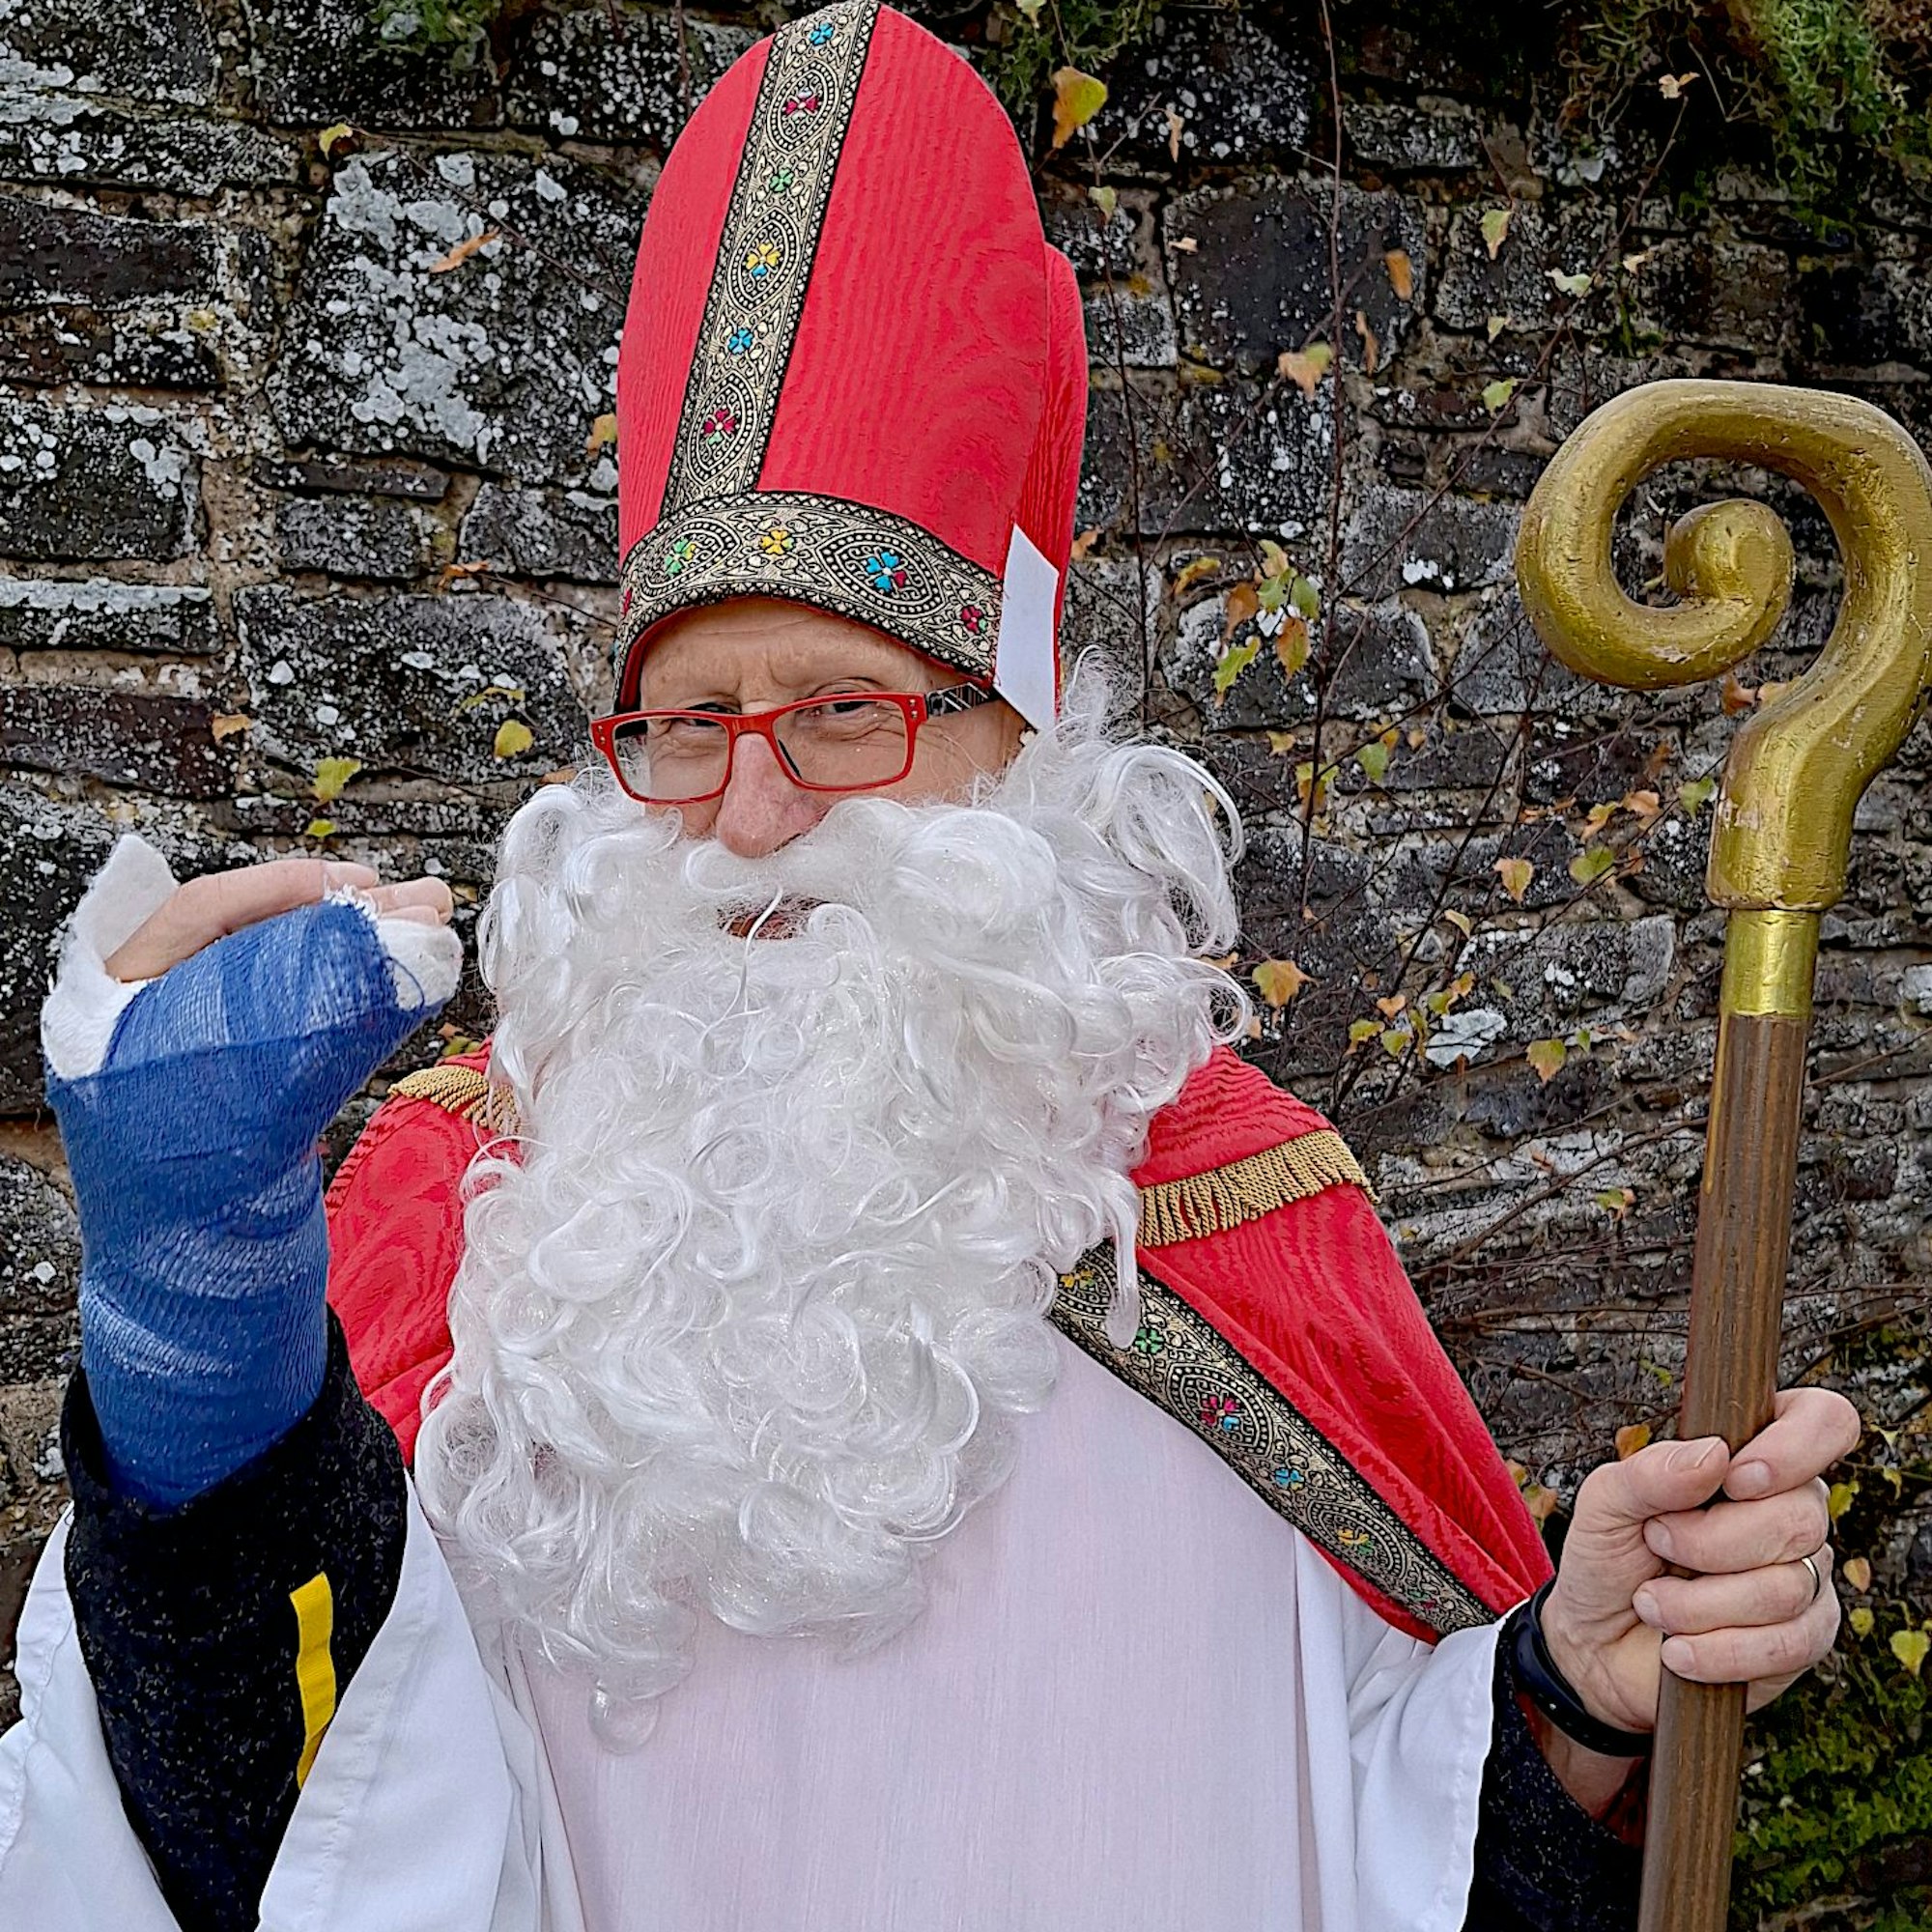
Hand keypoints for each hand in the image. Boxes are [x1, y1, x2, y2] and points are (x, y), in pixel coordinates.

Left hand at [45, 840, 462, 1502]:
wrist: (201, 1310)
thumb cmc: (195, 1224)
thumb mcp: (244, 1118)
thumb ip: (312, 1032)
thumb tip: (391, 952)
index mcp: (113, 1016)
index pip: (199, 915)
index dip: (286, 893)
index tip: (359, 889)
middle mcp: (153, 1017)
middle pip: (254, 935)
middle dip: (343, 916)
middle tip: (419, 903)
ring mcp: (203, 1049)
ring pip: (288, 970)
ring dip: (363, 946)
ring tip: (431, 923)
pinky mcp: (248, 1078)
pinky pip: (303, 1014)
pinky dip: (358, 991)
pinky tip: (404, 976)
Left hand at [1542, 1388, 1859, 1742]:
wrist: (1597, 1645)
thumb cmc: (1608, 1558)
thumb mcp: (1605, 1502)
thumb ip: (1651, 1471)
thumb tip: (1715, 1453)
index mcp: (1749, 1458)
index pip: (1823, 1421)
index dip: (1795, 1447)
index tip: (1735, 1479)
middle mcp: (1789, 1511)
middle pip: (1800, 1517)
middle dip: (1711, 1542)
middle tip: (1657, 1544)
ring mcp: (1804, 1576)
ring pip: (1788, 1585)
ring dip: (1699, 1603)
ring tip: (1652, 1603)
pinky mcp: (1804, 1639)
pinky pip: (1789, 1643)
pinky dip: (1721, 1649)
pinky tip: (1679, 1650)